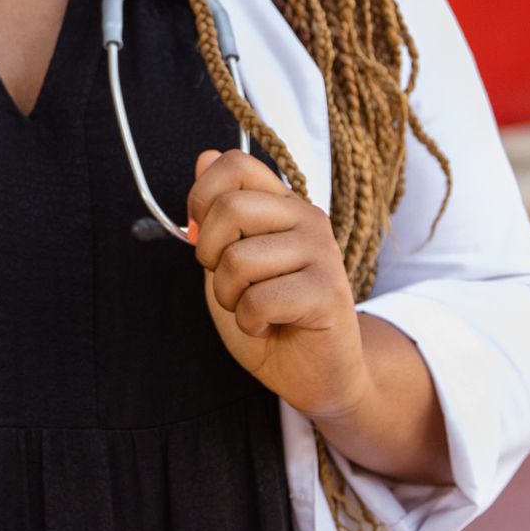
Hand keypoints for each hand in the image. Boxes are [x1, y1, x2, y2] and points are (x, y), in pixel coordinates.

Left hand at [187, 148, 371, 430]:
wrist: (312, 374)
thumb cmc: (270, 316)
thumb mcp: (228, 260)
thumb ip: (217, 213)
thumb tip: (204, 156)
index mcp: (282, 204)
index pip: (235, 164)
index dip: (202, 198)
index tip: (202, 234)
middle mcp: (306, 218)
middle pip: (230, 208)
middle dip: (209, 255)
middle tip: (228, 283)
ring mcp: (321, 252)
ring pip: (238, 260)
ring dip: (229, 297)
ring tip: (252, 308)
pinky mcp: (327, 292)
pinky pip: (259, 299)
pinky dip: (249, 322)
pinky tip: (269, 326)